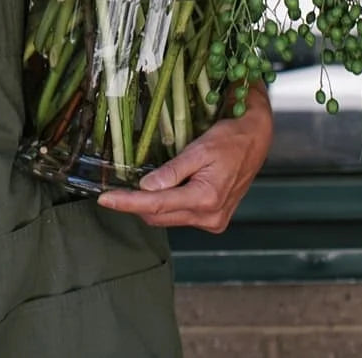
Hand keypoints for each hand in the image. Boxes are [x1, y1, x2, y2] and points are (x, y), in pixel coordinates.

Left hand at [98, 85, 272, 232]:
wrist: (256, 140)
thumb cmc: (230, 139)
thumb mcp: (199, 149)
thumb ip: (173, 170)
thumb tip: (146, 188)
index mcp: (206, 199)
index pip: (156, 205)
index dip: (127, 202)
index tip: (105, 200)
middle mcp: (210, 217)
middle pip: (160, 217)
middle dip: (135, 205)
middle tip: (114, 191)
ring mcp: (213, 221)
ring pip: (169, 218)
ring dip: (151, 205)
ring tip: (136, 187)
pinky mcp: (214, 219)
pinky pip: (182, 216)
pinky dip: (167, 206)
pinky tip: (162, 190)